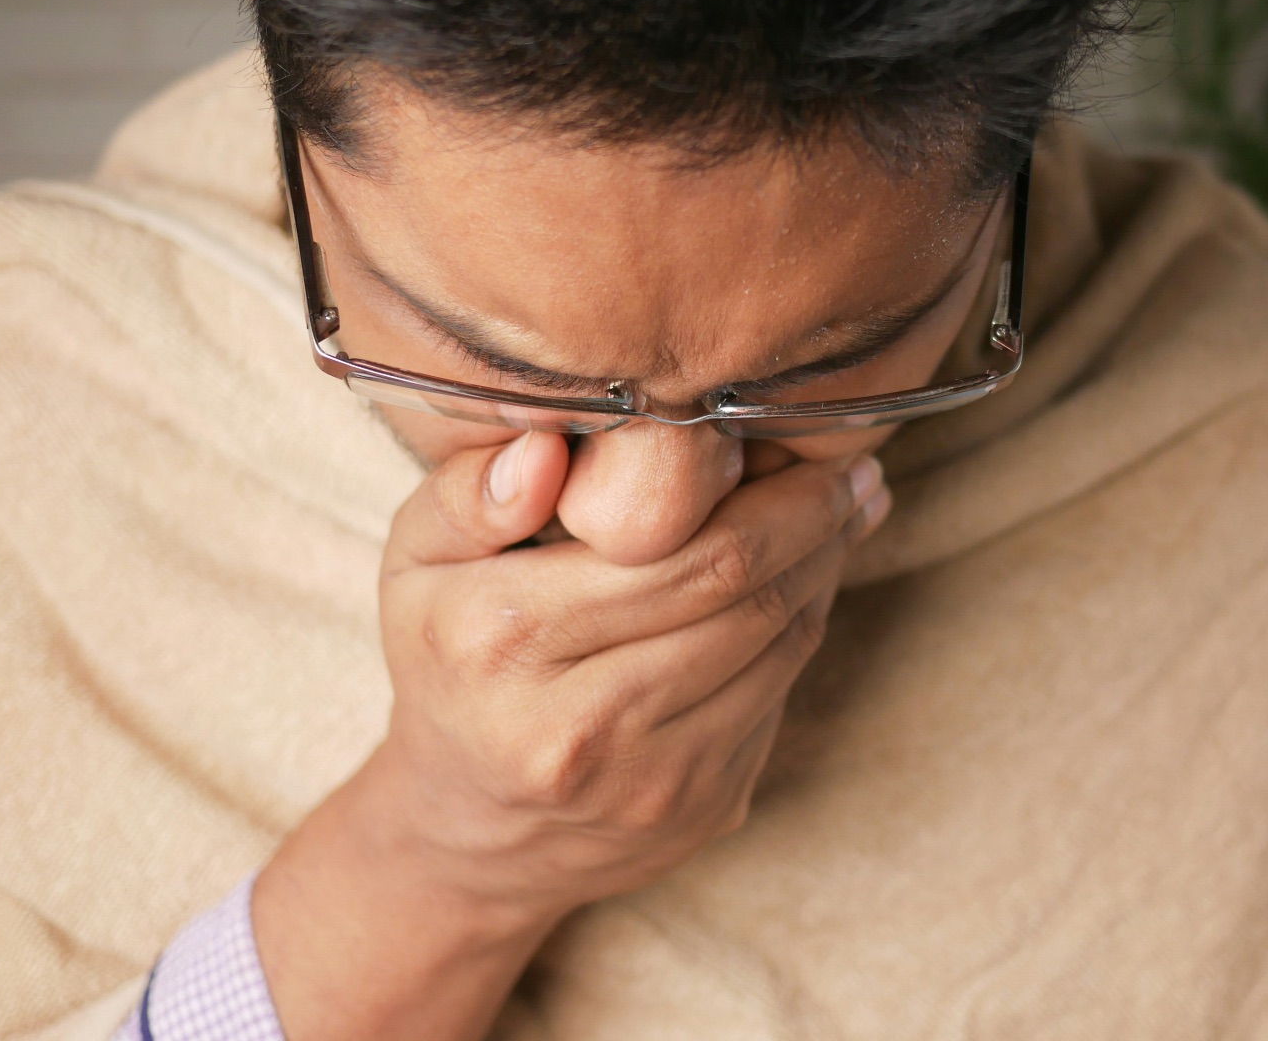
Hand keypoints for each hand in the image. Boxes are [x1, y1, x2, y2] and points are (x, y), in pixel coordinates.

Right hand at [253, 431, 887, 1040]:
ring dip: (825, 569)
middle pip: (743, 596)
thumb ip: (470, 493)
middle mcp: (578, 722)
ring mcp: (649, 779)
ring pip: (779, 646)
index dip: (766, 493)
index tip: (801, 438)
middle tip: (850, 470)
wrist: (468, 830)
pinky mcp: (701, 808)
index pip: (678, 552)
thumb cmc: (450, 661)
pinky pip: (781, 694)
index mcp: (504, 639)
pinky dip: (804, 627)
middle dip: (814, 522)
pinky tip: (809, 580)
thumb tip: (548, 447)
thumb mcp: (417, 563)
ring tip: (844, 512)